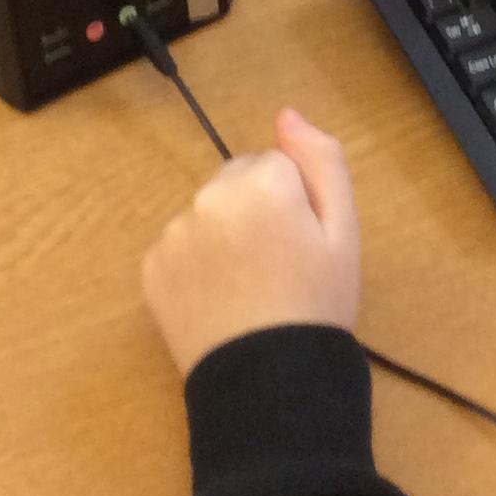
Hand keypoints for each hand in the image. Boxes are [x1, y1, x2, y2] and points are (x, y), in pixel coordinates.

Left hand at [142, 111, 362, 380]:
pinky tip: (219, 296)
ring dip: (224, 233)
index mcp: (261, 182)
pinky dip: (196, 261)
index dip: (296, 201)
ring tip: (248, 285)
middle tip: (278, 264)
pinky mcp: (152, 268)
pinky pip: (180, 244)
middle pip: (237, 180)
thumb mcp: (344, 229)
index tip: (303, 242)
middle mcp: (209, 196)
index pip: (278, 162)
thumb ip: (321, 159)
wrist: (268, 381)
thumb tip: (287, 113)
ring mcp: (174, 233)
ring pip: (208, 211)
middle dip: (255, 208)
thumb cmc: (316, 304)